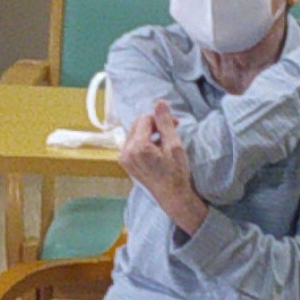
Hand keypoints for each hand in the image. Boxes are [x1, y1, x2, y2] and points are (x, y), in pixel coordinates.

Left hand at [118, 103, 208, 233]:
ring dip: (149, 132)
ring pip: (134, 133)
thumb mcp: (174, 145)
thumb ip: (165, 123)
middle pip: (137, 124)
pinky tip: (156, 149)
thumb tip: (159, 102)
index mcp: (138, 147)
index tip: (175, 123)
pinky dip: (144, 141)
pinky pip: (132, 143)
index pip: (145, 119)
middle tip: (171, 129)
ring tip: (165, 141)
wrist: (172, 197)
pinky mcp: (126, 163)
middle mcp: (126, 152)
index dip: (160, 118)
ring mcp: (124, 158)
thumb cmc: (176, 173)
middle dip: (154, 124)